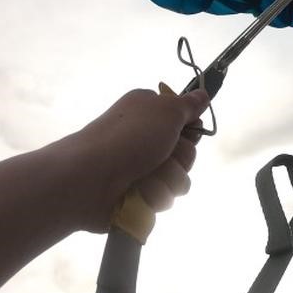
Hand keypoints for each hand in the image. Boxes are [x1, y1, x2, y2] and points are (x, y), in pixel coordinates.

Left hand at [71, 87, 210, 231]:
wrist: (89, 178)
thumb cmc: (129, 137)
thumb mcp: (166, 110)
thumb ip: (189, 104)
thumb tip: (203, 93)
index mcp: (150, 113)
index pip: (188, 124)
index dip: (191, 131)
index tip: (187, 133)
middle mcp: (147, 140)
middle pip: (187, 154)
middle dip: (181, 159)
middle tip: (163, 155)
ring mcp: (143, 169)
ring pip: (179, 180)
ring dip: (168, 179)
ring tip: (145, 177)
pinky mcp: (139, 195)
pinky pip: (164, 199)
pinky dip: (154, 196)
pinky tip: (138, 193)